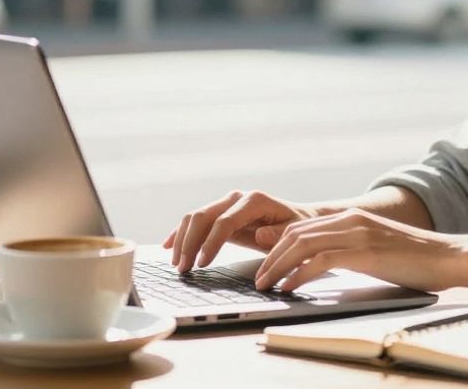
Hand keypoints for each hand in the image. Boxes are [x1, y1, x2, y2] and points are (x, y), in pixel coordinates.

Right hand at [163, 190, 318, 272]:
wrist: (299, 218)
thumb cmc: (297, 227)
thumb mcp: (295, 233)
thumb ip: (278, 234)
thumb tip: (260, 234)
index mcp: (254, 201)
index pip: (225, 221)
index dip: (211, 242)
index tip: (202, 263)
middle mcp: (236, 198)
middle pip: (203, 216)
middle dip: (190, 243)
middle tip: (184, 268)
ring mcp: (226, 204)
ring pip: (195, 217)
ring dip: (182, 240)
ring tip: (178, 265)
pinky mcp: (220, 214)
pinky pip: (196, 221)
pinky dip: (180, 233)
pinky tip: (168, 246)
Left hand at [253, 208, 461, 293]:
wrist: (447, 256)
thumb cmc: (415, 259)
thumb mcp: (375, 248)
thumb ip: (350, 250)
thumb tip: (322, 266)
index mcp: (351, 216)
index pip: (302, 227)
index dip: (278, 245)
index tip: (265, 264)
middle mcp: (350, 219)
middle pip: (295, 233)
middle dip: (271, 256)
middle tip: (257, 277)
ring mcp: (357, 233)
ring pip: (302, 245)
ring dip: (278, 266)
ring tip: (266, 284)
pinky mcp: (364, 252)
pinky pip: (320, 261)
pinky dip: (299, 274)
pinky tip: (290, 287)